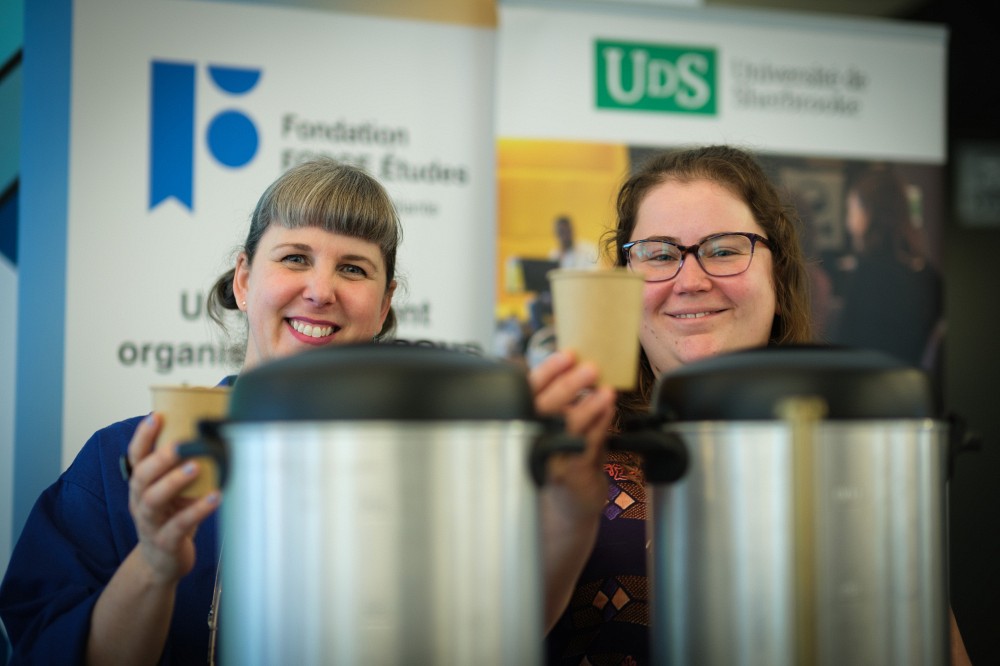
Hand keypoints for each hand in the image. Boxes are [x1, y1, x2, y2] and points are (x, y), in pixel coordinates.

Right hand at [125, 413, 219, 584]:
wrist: (161, 563)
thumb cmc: (172, 517)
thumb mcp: (174, 491)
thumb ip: (185, 467)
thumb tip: (217, 433)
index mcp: (141, 485)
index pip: (136, 457)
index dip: (143, 437)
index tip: (156, 416)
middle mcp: (140, 501)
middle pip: (142, 476)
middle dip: (160, 458)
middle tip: (180, 443)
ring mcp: (150, 523)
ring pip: (154, 500)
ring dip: (174, 481)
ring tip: (196, 466)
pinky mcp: (164, 542)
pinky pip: (178, 525)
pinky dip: (197, 511)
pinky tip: (215, 498)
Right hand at [531, 349, 615, 521]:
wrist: (569, 505)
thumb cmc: (565, 459)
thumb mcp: (560, 427)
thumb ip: (564, 402)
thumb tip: (582, 366)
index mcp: (526, 422)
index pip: (529, 391)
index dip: (546, 371)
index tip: (566, 355)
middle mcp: (532, 440)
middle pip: (544, 406)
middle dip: (568, 384)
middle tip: (589, 367)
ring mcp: (550, 458)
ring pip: (566, 425)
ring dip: (589, 404)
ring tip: (606, 390)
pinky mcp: (570, 474)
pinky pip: (587, 443)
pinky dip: (600, 424)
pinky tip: (609, 410)